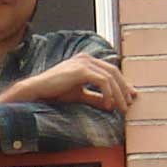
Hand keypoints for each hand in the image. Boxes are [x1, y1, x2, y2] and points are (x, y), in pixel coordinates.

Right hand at [0, 54, 134, 112]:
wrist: (37, 91)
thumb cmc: (54, 93)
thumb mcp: (79, 95)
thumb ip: (95, 97)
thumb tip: (110, 104)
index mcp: (86, 61)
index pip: (110, 70)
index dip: (122, 84)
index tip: (129, 97)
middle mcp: (87, 58)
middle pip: (114, 71)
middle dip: (124, 89)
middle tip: (129, 104)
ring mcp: (84, 62)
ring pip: (110, 76)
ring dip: (118, 93)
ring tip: (121, 108)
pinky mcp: (81, 69)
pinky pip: (102, 81)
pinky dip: (108, 93)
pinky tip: (108, 105)